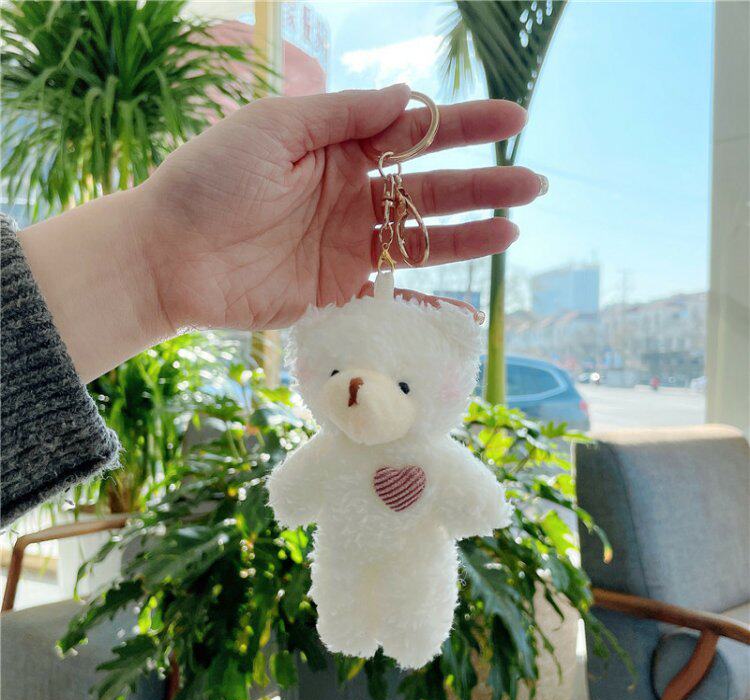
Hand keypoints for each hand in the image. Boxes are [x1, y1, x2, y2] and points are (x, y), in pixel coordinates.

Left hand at [19, 85, 543, 381]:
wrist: (170, 257)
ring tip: (515, 226)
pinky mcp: (340, 288)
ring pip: (422, 234)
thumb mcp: (275, 129)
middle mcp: (351, 193)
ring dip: (470, 230)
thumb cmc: (210, 181)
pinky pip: (396, 284)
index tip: (513, 118)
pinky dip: (433, 285)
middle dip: (483, 181)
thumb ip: (342, 115)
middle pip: (430, 185)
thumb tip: (407, 98)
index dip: (464, 124)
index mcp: (336, 146)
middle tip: (534, 182)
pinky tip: (472, 280)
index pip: (413, 131)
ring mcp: (348, 243)